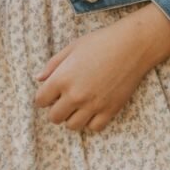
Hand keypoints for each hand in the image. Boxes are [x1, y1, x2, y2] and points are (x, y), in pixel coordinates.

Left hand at [33, 3, 169, 132]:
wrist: (131, 45)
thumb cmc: (100, 41)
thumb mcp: (72, 47)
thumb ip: (53, 64)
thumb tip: (38, 79)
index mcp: (63, 78)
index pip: (40, 101)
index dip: (43, 96)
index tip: (50, 92)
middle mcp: (75, 95)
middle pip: (54, 117)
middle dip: (56, 108)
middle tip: (65, 97)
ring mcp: (93, 105)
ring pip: (72, 126)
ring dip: (72, 116)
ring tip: (80, 103)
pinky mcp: (109, 111)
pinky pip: (93, 128)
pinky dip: (91, 121)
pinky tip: (94, 107)